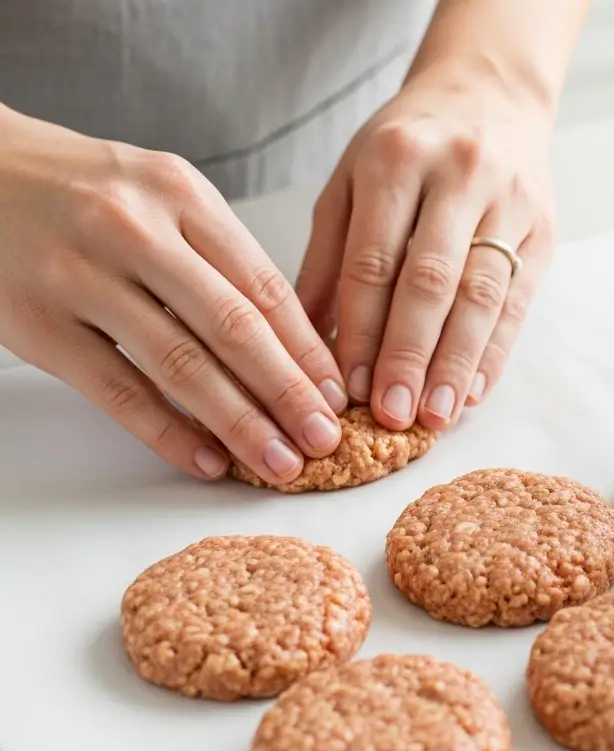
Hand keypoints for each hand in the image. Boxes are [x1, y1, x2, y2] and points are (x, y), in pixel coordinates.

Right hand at [0, 107, 347, 483]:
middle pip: (233, 327)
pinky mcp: (40, 323)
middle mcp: (136, 230)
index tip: (338, 392)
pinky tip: (207, 460)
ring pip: (180, 364)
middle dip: (288, 391)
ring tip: (280, 462)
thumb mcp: (160, 193)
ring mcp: (82, 277)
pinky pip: (118, 389)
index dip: (308, 347)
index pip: (263, 283)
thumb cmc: (81, 190)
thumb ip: (218, 254)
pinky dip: (168, 432)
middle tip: (326, 439)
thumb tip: (293, 339)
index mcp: (181, 195)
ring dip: (238, 423)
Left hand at [295, 70, 556, 431]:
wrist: (490, 95)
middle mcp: (458, 174)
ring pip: (482, 294)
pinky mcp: (544, 228)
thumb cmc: (407, 146)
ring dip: (457, 362)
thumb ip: (327, 256)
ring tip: (435, 415)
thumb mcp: (351, 180)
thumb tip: (306, 342)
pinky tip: (474, 391)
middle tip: (391, 414)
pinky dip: (495, 351)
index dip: (361, 329)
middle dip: (409, 354)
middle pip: (431, 280)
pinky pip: (519, 300)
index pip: (373, 259)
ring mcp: (509, 200)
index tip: (347, 387)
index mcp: (396, 158)